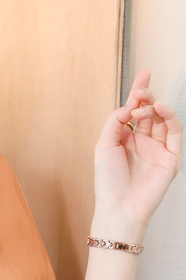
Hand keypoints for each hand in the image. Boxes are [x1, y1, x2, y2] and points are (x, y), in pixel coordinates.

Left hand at [93, 67, 181, 228]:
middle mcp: (143, 143)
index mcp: (126, 141)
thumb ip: (115, 121)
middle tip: (141, 90)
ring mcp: (158, 149)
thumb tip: (130, 103)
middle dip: (145, 97)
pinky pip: (175, 131)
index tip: (144, 72)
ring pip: (162, 118)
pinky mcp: (171, 157)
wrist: (119, 208)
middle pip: (149, 111)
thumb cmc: (108, 181)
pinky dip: (169, 116)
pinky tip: (158, 108)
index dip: (140, 92)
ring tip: (143, 104)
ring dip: (153, 107)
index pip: (135, 111)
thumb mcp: (104, 145)